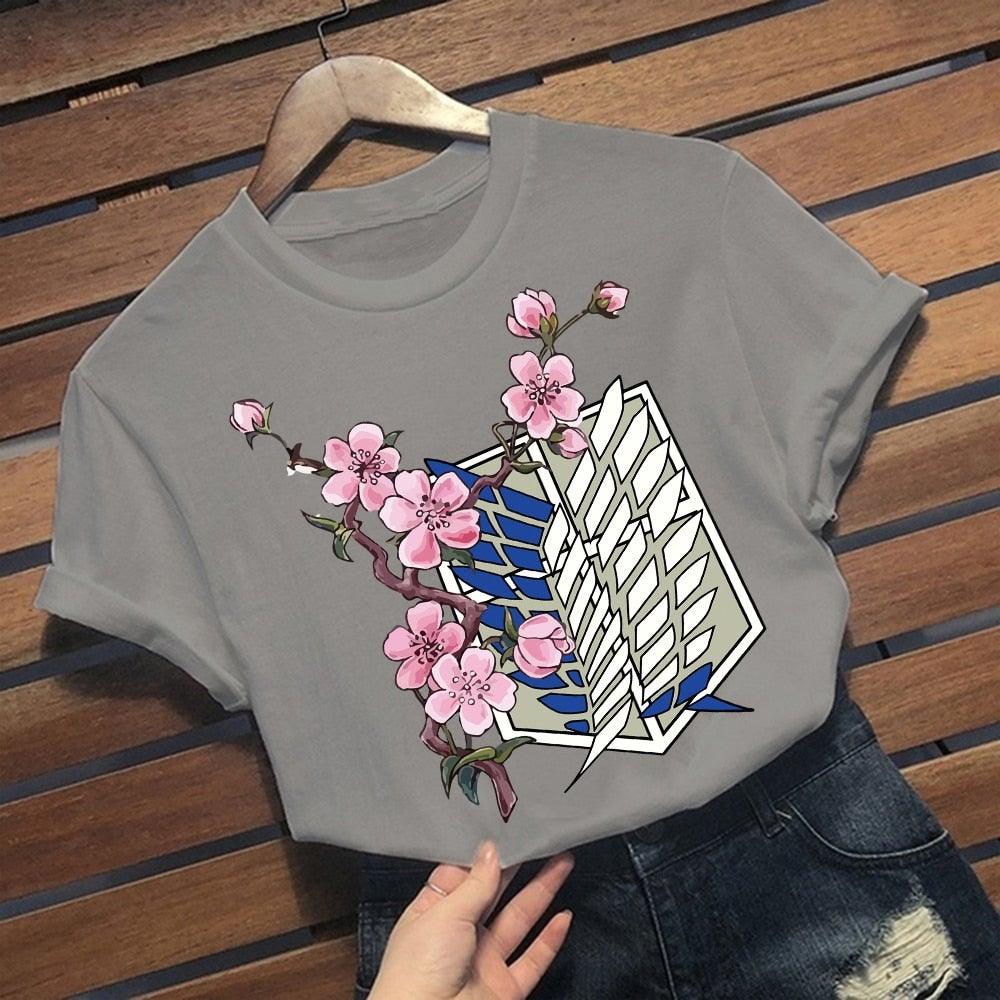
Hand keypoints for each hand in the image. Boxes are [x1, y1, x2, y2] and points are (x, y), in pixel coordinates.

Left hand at [368, 840, 574, 998]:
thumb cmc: (419, 968)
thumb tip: (491, 849)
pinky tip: (565, 917)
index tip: (508, 829)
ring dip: (543, 892)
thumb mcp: (445, 914)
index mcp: (434, 914)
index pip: (463, 876)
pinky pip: (532, 961)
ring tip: (564, 861)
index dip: (486, 855)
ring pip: (520, 921)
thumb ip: (475, 883)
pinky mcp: (505, 990)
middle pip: (496, 895)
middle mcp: (461, 936)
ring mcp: (484, 963)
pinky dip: (551, 940)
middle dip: (520, 867)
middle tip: (542, 838)